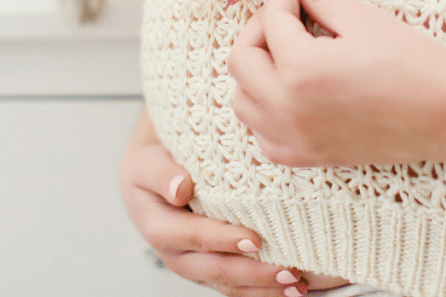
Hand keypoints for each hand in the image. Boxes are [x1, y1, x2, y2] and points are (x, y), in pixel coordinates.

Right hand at [118, 108, 311, 296]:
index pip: (194, 236)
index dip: (223, 240)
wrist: (152, 176)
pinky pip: (235, 285)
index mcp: (159, 227)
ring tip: (296, 286)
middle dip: (253, 273)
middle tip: (288, 272)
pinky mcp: (209, 268)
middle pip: (216, 269)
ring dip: (263, 288)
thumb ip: (162, 174)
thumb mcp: (148, 162)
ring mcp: (194, 265)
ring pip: (229, 284)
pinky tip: (289, 288)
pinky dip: (261, 289)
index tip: (254, 239)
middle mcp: (175, 254)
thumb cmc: (153, 165)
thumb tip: (181, 188)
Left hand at [229, 0, 445, 166]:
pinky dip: (265, 114)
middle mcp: (288, 109)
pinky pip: (264, 137)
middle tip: (288, 13)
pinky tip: (288, 95)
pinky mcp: (310, 157)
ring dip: (254, 73)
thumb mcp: (364, 20)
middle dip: (259, 29)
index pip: (272, 21)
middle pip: (242, 61)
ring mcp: (296, 138)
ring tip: (285, 53)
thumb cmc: (414, 64)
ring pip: (244, 102)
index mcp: (301, 70)